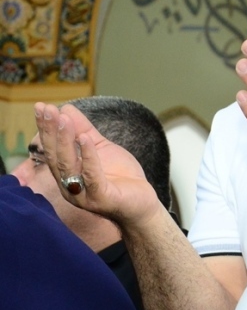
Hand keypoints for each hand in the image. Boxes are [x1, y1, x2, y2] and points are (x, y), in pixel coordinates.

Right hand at [35, 102, 161, 227]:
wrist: (142, 202)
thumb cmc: (120, 176)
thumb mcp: (101, 147)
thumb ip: (84, 130)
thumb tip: (66, 108)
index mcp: (67, 173)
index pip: (52, 149)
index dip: (46, 128)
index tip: (41, 107)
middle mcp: (69, 185)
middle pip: (55, 156)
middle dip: (51, 132)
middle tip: (47, 109)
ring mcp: (83, 194)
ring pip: (68, 166)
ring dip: (65, 141)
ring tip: (64, 119)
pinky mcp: (101, 198)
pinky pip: (92, 176)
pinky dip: (88, 156)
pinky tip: (86, 138)